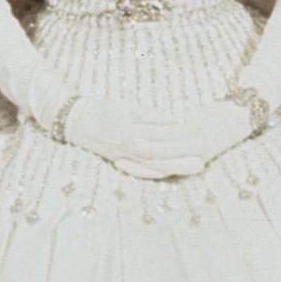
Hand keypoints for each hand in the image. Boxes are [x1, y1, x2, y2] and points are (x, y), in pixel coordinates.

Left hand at [64, 98, 205, 178]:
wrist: (77, 119)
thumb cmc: (101, 135)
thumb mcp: (117, 150)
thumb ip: (138, 154)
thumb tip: (160, 158)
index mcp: (127, 158)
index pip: (157, 167)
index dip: (179, 167)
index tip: (199, 165)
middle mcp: (127, 148)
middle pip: (160, 155)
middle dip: (183, 156)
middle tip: (203, 154)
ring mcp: (126, 130)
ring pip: (157, 135)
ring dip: (178, 135)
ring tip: (196, 132)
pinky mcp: (125, 114)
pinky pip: (148, 117)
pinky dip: (164, 118)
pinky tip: (177, 117)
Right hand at [116, 101, 250, 175]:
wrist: (242, 116)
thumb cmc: (217, 124)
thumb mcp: (198, 138)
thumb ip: (179, 143)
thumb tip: (158, 140)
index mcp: (190, 161)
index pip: (160, 171)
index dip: (140, 170)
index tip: (120, 164)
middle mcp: (192, 159)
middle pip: (159, 165)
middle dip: (136, 163)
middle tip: (115, 157)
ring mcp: (196, 145)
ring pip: (164, 150)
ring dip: (143, 148)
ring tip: (124, 141)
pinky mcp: (198, 130)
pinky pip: (174, 133)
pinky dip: (157, 131)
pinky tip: (145, 123)